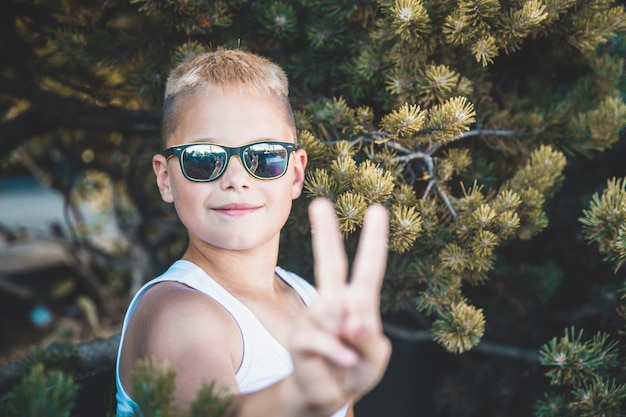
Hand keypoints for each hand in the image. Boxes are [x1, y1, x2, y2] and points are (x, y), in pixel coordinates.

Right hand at [289, 198, 390, 413]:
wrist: (326, 395)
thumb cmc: (355, 369)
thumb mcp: (375, 358)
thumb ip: (369, 339)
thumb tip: (351, 321)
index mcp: (358, 302)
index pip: (368, 268)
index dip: (374, 240)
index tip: (377, 209)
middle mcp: (334, 303)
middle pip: (330, 264)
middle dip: (325, 233)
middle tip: (319, 203)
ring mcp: (314, 318)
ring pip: (335, 315)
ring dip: (350, 341)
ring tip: (350, 359)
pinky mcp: (301, 337)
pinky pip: (325, 340)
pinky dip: (340, 354)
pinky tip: (347, 361)